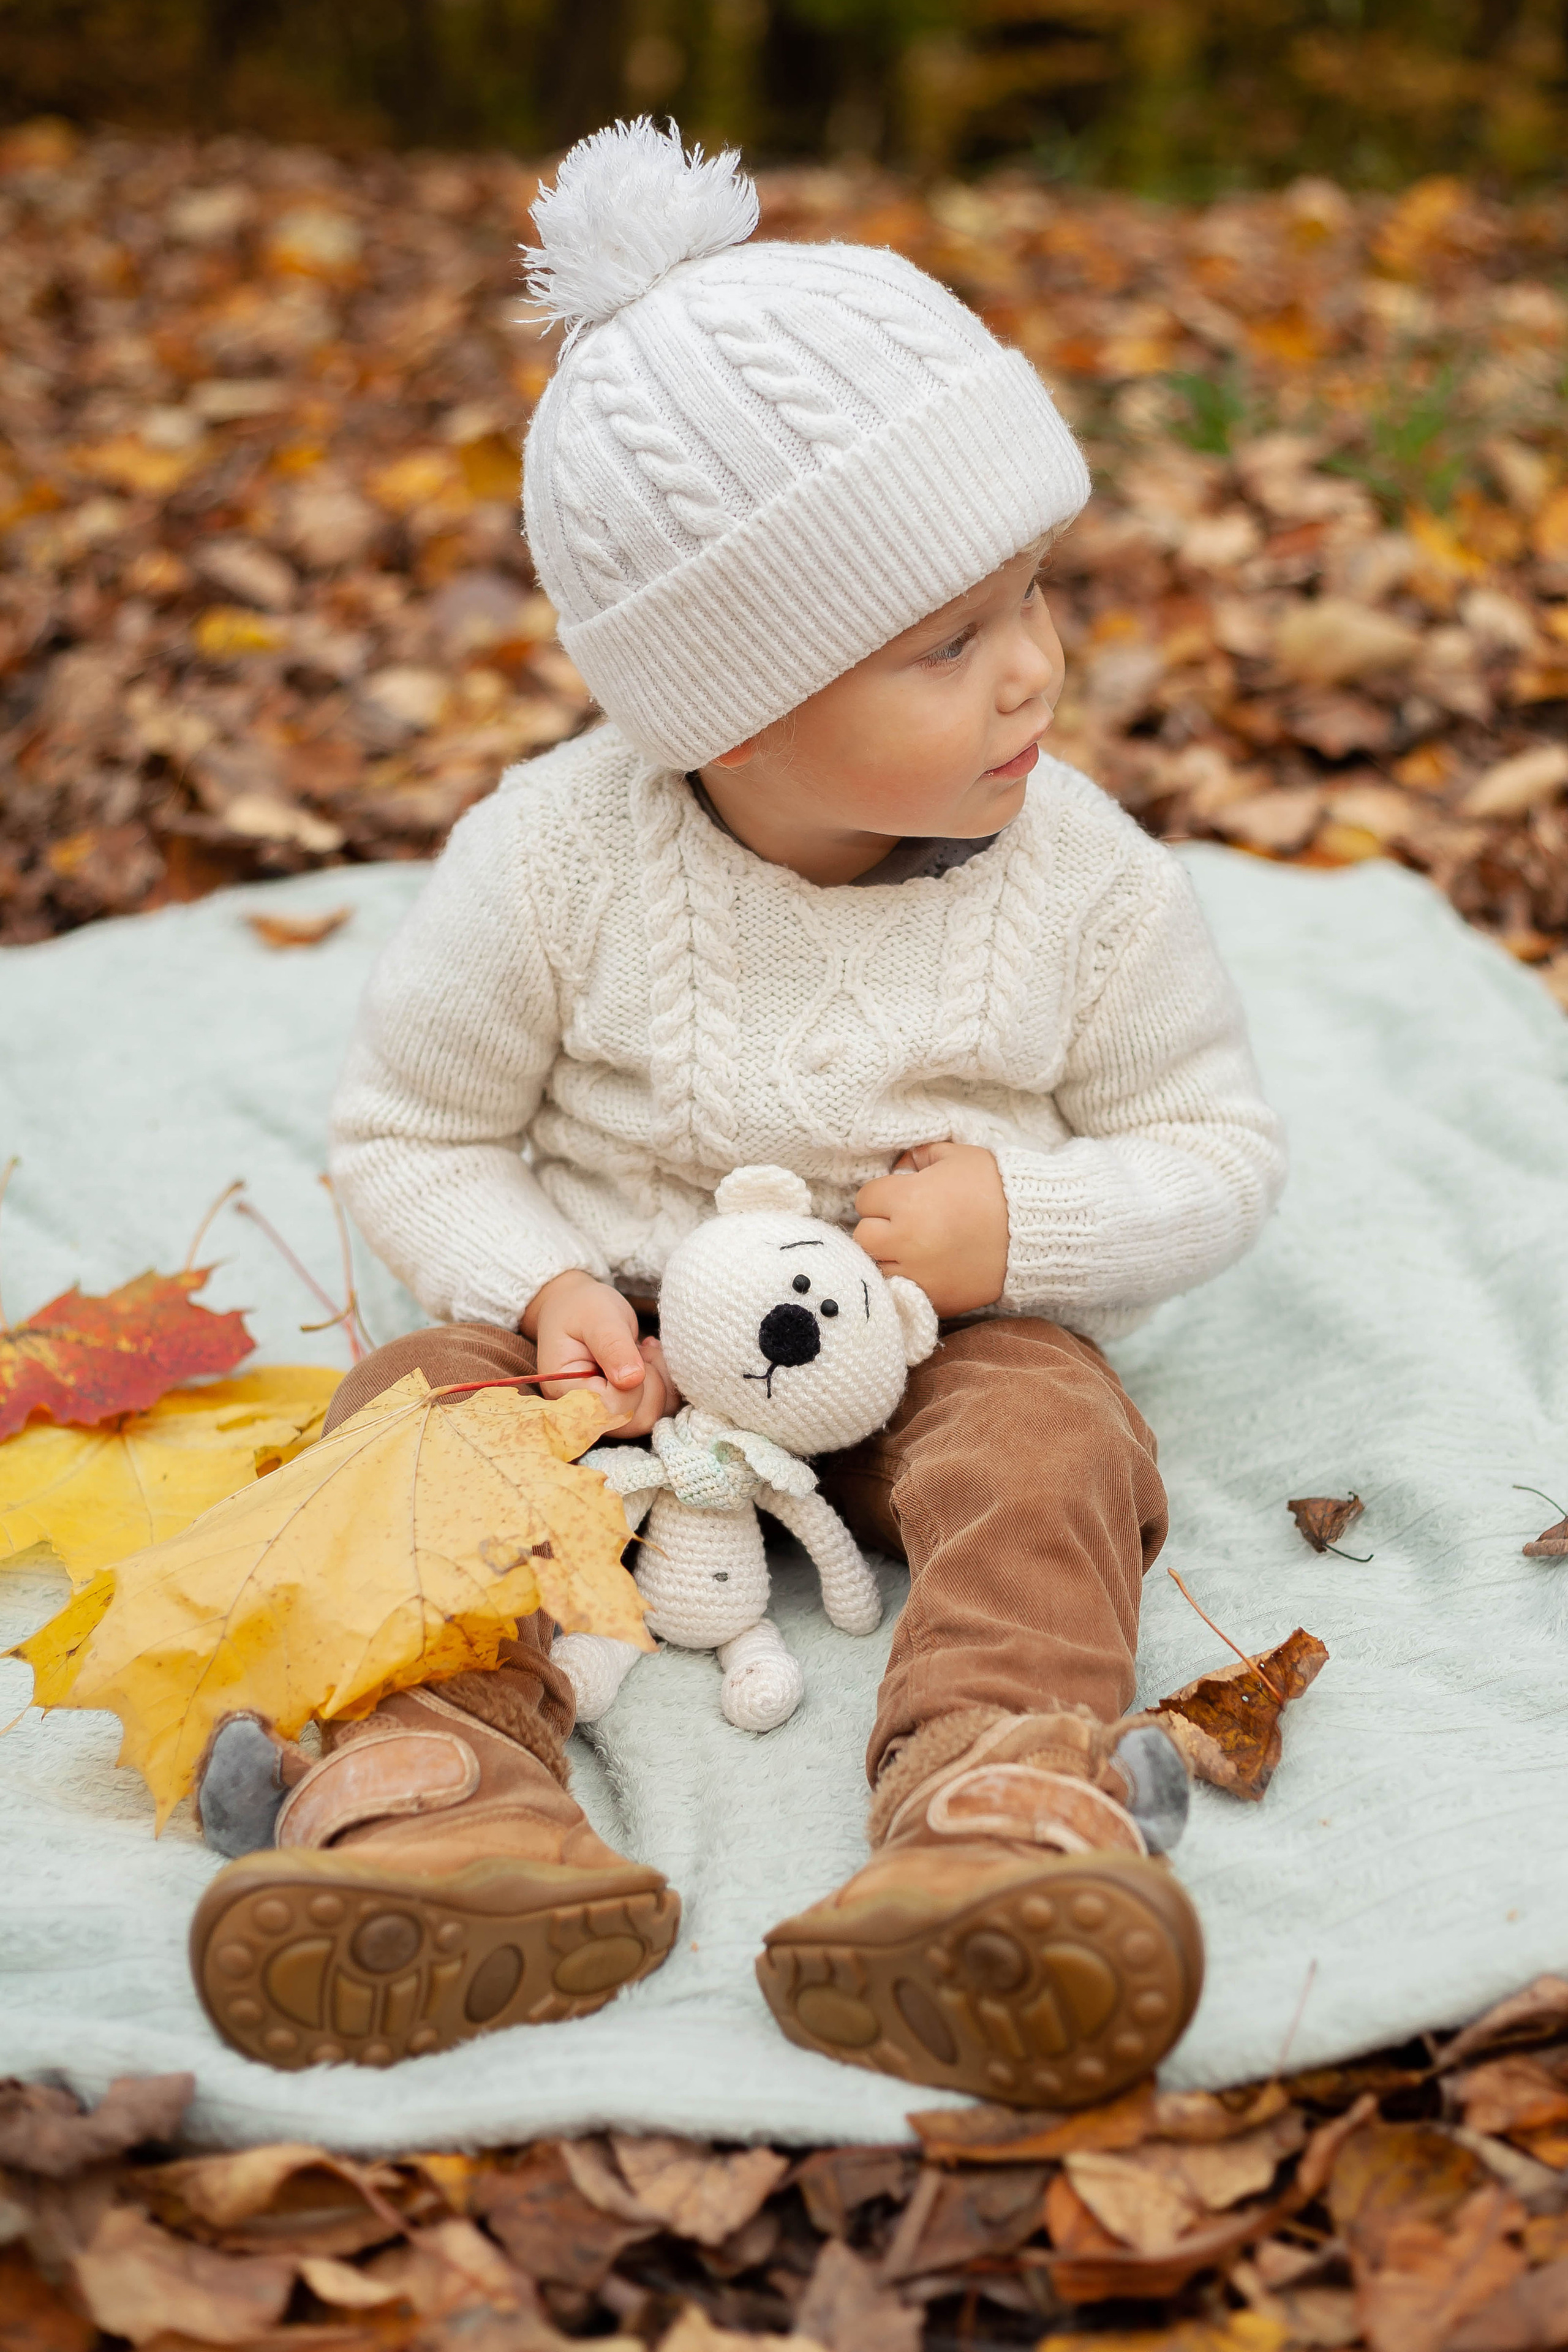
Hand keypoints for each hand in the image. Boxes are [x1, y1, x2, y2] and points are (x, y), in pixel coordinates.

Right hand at [521, 1270, 676, 1439]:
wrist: (578, 1307)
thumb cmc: (582, 1308)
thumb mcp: (597, 1317)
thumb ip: (612, 1346)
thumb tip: (631, 1380)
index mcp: (566, 1391)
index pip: (609, 1409)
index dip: (631, 1385)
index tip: (628, 1351)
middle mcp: (584, 1410)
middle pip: (634, 1420)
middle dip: (649, 1382)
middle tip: (638, 1349)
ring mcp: (606, 1412)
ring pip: (650, 1417)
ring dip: (659, 1380)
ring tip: (644, 1352)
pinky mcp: (625, 1407)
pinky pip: (659, 1408)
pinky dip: (665, 1382)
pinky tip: (650, 1358)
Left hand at [853, 1142, 1009, 1318]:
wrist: (1036, 1229)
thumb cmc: (997, 1185)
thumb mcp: (958, 1155)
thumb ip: (921, 1155)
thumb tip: (900, 1166)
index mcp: (909, 1199)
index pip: (865, 1199)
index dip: (881, 1196)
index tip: (898, 1196)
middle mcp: (907, 1239)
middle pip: (864, 1236)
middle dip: (879, 1227)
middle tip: (900, 1223)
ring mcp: (919, 1273)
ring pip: (877, 1268)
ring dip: (887, 1257)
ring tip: (909, 1248)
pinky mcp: (935, 1298)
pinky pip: (901, 1292)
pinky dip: (905, 1282)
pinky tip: (921, 1269)